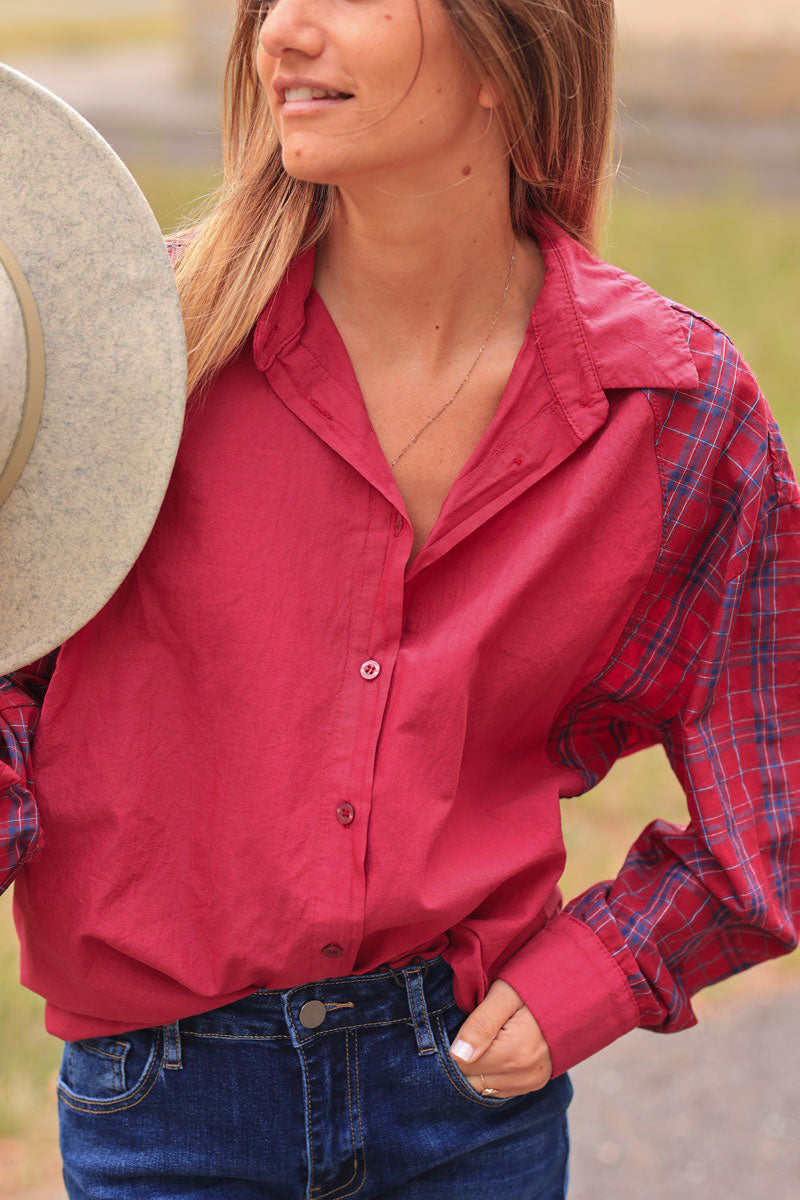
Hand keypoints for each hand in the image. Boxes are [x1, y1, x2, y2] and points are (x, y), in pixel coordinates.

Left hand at [449, 978, 552, 1096]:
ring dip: (480, 1067)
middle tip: (478, 1030)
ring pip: (484, 1088)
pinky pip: (499, 1088)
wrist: (570, 994)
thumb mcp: (504, 995)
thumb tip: (457, 1056)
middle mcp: (526, 1075)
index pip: (463, 1065)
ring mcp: (532, 1082)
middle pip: (473, 1080)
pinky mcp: (535, 1083)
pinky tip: (499, 1049)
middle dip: (468, 1058)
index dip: (458, 1044)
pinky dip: (492, 1072)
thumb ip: (481, 1024)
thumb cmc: (533, 987)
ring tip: (491, 1037)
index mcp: (516, 1053)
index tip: (465, 1024)